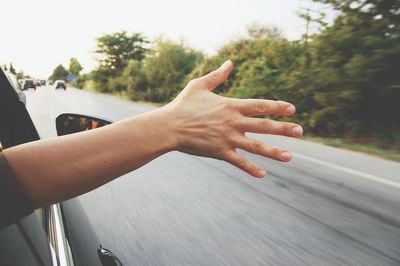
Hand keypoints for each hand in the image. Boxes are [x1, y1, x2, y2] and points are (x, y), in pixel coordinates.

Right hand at [165, 60, 302, 177]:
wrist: (169, 126)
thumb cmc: (183, 105)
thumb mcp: (199, 85)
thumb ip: (217, 75)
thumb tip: (230, 63)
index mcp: (230, 105)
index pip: (260, 105)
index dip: (277, 106)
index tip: (292, 109)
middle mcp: (233, 122)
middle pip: (263, 125)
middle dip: (283, 128)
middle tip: (300, 131)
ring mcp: (227, 138)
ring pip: (255, 146)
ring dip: (274, 151)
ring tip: (290, 156)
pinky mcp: (220, 152)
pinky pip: (239, 162)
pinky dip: (251, 168)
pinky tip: (263, 174)